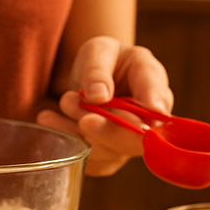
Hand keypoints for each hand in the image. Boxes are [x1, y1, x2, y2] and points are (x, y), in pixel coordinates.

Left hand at [36, 36, 171, 176]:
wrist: (93, 76)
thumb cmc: (104, 59)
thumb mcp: (98, 51)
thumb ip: (98, 69)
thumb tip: (99, 95)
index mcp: (153, 84)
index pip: (158, 100)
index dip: (154, 107)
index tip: (147, 112)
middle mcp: (149, 119)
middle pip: (138, 138)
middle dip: (110, 131)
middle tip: (86, 119)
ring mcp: (129, 141)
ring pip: (110, 151)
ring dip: (82, 131)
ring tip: (65, 100)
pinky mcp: (108, 155)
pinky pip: (90, 158)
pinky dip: (68, 139)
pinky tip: (50, 119)